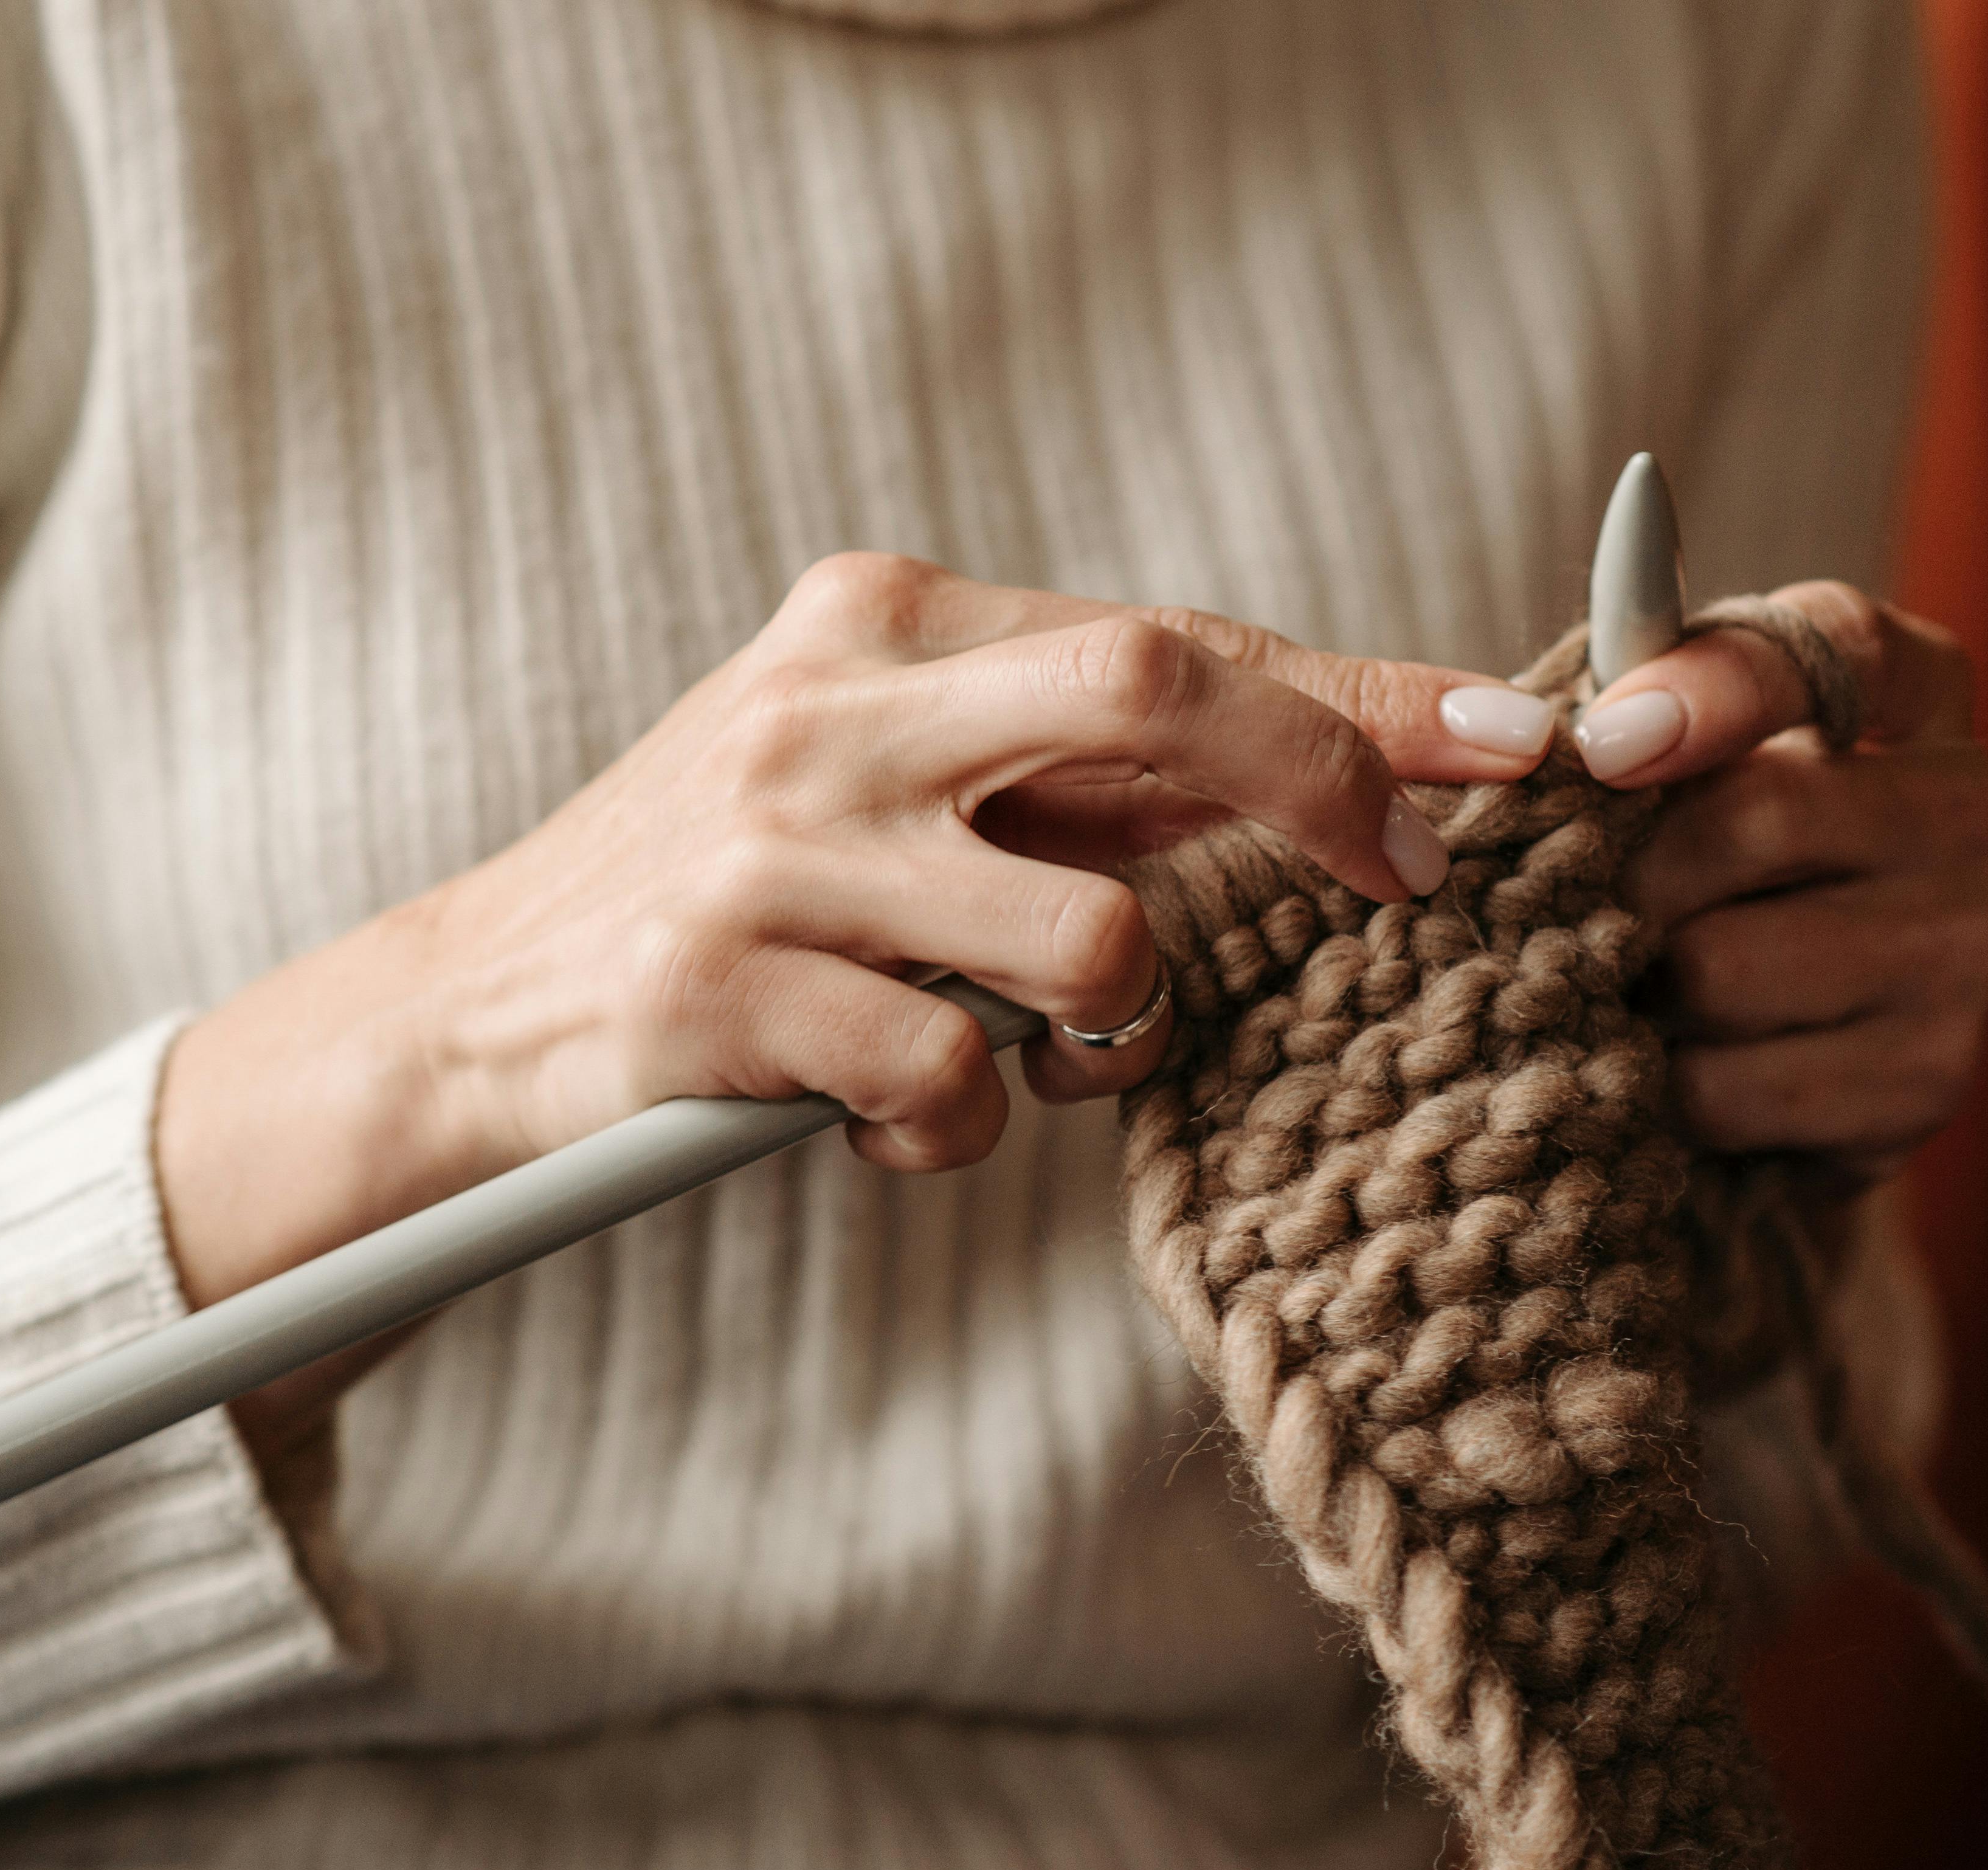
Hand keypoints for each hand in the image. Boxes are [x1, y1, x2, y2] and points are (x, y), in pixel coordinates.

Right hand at [154, 552, 1552, 1313]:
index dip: (1361, 691)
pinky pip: (953, 1086)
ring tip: (1032, 1054)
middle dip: (1322, 781)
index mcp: (880, 619)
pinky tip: (886, 1118)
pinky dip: (959, 1131)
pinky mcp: (720, 993)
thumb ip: (1066, 767)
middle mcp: (829, 706)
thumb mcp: (881, 778)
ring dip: (1112, 1031)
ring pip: (1089, 937)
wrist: (474, 1012)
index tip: (1514, 745)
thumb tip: (1335, 771)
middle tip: (1399, 882)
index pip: (1168, 632)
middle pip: (1154, 693)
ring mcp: (772, 847)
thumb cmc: (727, 897)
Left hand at [1570, 581, 1987, 1185]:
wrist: (1773, 1034)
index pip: (1837, 646)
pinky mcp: (1923, 1083)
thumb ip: (1638, 701)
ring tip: (1622, 981)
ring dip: (1634, 984)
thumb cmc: (1701, 852)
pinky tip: (1658, 1060)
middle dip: (1630, 870)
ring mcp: (1965, 951)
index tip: (1605, 742)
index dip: (1716, 688)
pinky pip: (1728, 1085)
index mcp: (1917, 690)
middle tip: (1564, 901)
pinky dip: (1659, 1083)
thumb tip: (1589, 737)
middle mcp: (1969, 808)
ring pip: (1722, 966)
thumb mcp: (1677, 747)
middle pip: (1761, 817)